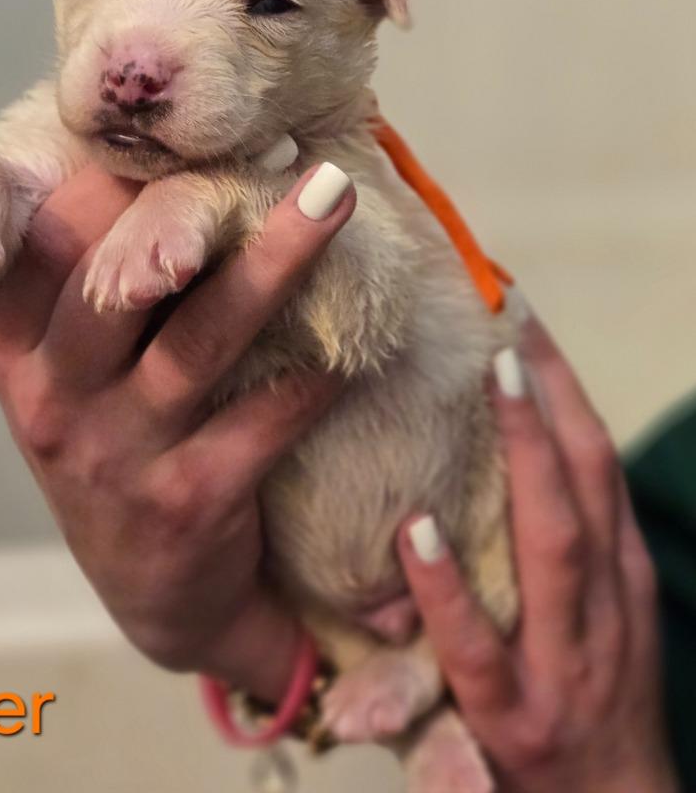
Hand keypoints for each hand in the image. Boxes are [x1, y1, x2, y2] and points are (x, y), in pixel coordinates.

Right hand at [0, 163, 353, 701]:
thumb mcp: (78, 378)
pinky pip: (267, 418)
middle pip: (120, 272)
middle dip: (198, 198)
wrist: (154, 593)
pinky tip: (353, 332)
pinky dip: (315, 369)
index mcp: (18, 352)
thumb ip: (98, 291)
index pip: (53, 235)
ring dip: (276, 261)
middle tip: (282, 140)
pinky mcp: (188, 503)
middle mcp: (53, 399)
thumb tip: (174, 168)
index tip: (196, 128)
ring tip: (334, 196)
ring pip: (203, 336)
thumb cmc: (120, 452)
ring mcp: (116, 455)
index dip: (123, 172)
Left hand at [398, 313, 677, 792]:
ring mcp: (562, 660)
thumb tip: (500, 442)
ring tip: (493, 379)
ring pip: (553, 546)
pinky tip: (417, 530)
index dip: (562, 384)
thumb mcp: (594, 608)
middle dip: (551, 399)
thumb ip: (553, 535)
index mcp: (616, 569)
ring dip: (528, 457)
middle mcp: (601, 602)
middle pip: (584, 482)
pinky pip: (477, 649)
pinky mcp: (512, 720)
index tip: (520, 311)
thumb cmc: (590, 692)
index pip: (593, 457)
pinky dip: (450, 588)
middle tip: (507, 319)